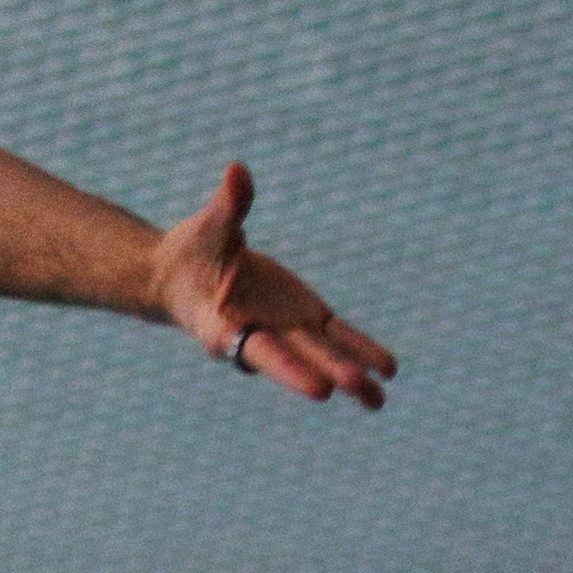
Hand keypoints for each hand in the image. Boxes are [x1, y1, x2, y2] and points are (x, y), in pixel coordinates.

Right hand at [147, 161, 394, 410]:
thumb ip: (227, 207)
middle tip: (353, 387)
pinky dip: (360, 350)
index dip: (288, 367)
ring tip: (379, 400)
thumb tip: (237, 171)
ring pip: (321, 358)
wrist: (184, 274)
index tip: (317, 389)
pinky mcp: (305, 319)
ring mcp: (285, 330)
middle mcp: (258, 336)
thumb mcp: (206, 229)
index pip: (259, 350)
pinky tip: (388, 370)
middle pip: (296, 358)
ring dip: (351, 377)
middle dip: (324, 371)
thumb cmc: (188, 253)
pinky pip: (336, 338)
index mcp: (225, 325)